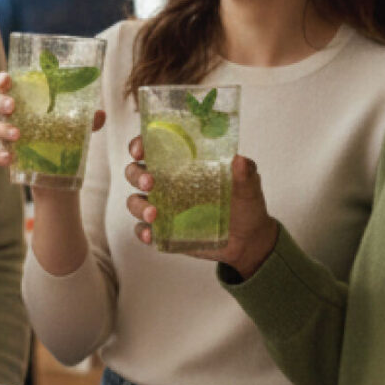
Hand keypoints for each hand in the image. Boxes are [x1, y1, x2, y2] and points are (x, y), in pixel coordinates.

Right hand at [0, 71, 104, 170]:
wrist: (57, 172)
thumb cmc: (61, 137)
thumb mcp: (75, 127)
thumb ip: (86, 119)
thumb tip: (100, 114)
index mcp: (24, 100)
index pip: (7, 84)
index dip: (3, 79)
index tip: (7, 80)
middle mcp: (10, 115)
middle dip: (0, 102)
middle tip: (13, 107)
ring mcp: (4, 136)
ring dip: (1, 128)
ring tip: (17, 135)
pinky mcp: (5, 155)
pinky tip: (10, 158)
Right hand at [123, 139, 278, 279]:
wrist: (249, 239)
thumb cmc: (246, 204)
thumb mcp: (248, 186)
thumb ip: (245, 173)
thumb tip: (239, 160)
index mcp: (182, 164)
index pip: (153, 148)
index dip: (140, 145)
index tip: (140, 150)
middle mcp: (167, 183)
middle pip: (136, 172)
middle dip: (137, 175)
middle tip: (150, 182)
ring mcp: (163, 207)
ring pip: (135, 201)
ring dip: (139, 205)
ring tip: (154, 214)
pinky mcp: (163, 231)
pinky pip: (143, 229)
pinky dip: (142, 231)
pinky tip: (150, 236)